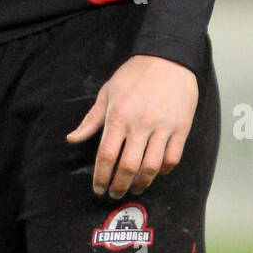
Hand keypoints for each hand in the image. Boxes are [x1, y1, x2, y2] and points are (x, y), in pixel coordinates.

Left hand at [66, 54, 197, 198]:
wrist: (168, 58)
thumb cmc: (134, 74)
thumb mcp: (107, 92)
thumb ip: (91, 120)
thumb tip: (73, 139)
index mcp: (118, 116)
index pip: (106, 155)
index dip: (101, 177)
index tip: (98, 188)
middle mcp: (140, 125)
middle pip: (128, 167)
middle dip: (119, 186)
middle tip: (115, 194)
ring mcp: (162, 127)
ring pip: (151, 167)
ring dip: (141, 184)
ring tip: (135, 189)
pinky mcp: (180, 128)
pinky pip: (172, 158)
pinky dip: (163, 170)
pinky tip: (155, 173)